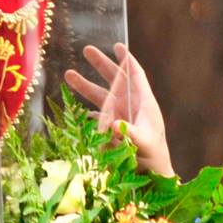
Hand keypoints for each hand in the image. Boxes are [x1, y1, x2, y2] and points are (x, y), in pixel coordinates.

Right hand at [63, 43, 172, 176]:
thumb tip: (110, 122)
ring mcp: (121, 118)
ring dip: (85, 86)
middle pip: (115, 80)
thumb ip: (130, 133)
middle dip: (100, 64)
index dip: (127, 60)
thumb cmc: (154, 158)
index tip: (117, 45)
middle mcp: (131, 107)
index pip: (135, 76)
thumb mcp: (144, 144)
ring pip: (101, 97)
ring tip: (68, 74)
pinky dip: (86, 112)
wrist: (152, 177)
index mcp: (144, 104)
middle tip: (86, 49)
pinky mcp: (112, 131)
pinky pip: (97, 117)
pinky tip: (76, 110)